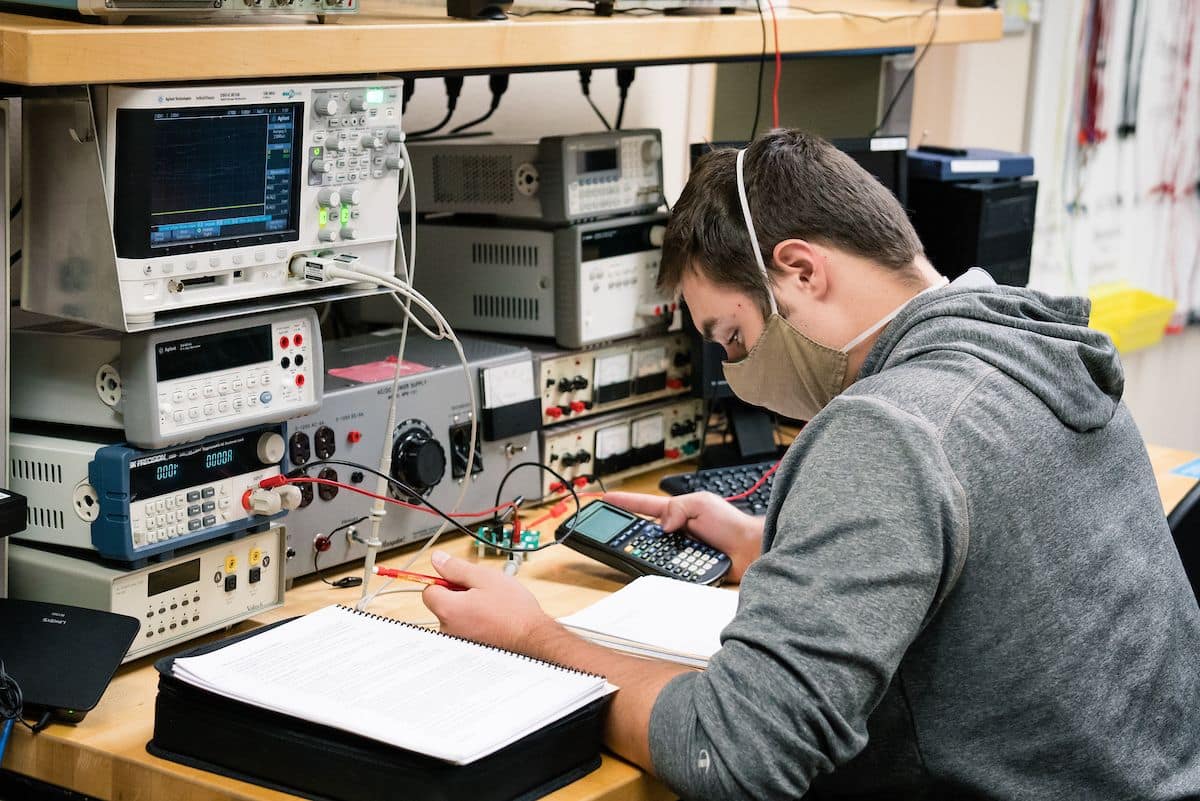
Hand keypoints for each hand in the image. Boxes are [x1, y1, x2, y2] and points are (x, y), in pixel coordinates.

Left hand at [422, 550, 555, 652]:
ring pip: (455, 618)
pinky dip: (474, 624)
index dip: (445, 581)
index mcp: (448, 610)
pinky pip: (464, 631)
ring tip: (491, 608)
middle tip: (482, 593)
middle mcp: (448, 630)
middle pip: (442, 605)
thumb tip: (437, 559)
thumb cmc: (513, 611)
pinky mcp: (469, 650)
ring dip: (467, 610)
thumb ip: (456, 568)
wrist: (533, 637)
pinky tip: (492, 621)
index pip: (429, 590)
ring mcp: (458, 643)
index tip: (461, 580)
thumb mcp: (486, 578)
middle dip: (458, 596)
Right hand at [601, 491, 763, 581]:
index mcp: (676, 512)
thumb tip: (663, 526)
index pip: (644, 506)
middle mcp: (675, 532)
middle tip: (626, 538)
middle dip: (637, 536)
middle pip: (645, 534)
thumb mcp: (703, 504)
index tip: (605, 499)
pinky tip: (678, 567)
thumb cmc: (732, 525)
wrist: (751, 551)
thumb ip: (679, 508)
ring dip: (658, 555)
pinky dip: (669, 570)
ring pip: (655, 554)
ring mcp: (679, 551)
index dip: (624, 502)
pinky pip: (669, 571)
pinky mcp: (685, 569)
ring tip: (670, 553)